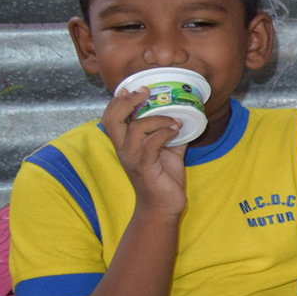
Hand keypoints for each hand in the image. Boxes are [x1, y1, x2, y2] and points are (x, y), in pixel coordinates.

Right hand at [102, 88, 186, 216]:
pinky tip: (176, 129)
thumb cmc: (164, 179)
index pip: (110, 118)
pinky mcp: (144, 168)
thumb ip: (170, 134)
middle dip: (127, 102)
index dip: (117, 102)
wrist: (164, 207)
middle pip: (112, 119)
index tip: (131, 88)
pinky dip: (164, 132)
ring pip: (135, 129)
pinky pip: (150, 144)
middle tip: (145, 92)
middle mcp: (123, 150)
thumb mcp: (168, 151)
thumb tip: (185, 116)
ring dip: (157, 118)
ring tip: (175, 119)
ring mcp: (132, 159)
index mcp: (125, 144)